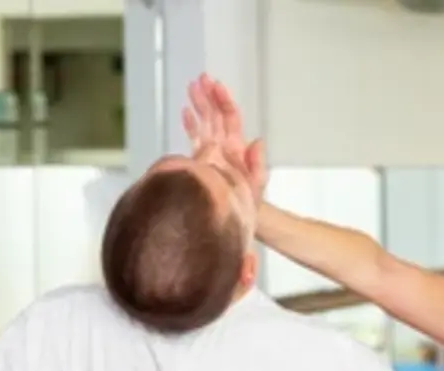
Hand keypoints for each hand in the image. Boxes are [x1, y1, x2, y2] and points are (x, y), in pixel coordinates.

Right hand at [182, 73, 267, 197]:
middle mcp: (224, 147)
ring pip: (205, 123)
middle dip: (209, 96)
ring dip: (199, 105)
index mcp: (236, 149)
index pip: (230, 118)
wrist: (235, 219)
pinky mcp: (201, 163)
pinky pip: (195, 139)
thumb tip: (257, 141)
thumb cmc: (247, 205)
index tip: (215, 85)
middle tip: (200, 78)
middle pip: (216, 116)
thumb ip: (258, 165)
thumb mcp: (255, 186)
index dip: (223, 100)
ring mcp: (212, 154)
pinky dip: (191, 125)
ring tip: (191, 86)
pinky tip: (185, 112)